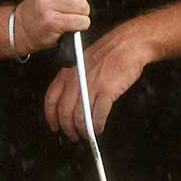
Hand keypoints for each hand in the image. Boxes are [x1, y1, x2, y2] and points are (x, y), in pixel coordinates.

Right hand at [13, 0, 92, 53]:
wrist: (23, 28)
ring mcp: (45, 3)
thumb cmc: (40, 7)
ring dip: (81, 14)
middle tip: (68, 6)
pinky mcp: (51, 21)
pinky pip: (81, 21)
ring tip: (68, 15)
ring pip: (83, 6)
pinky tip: (71, 25)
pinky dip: (81, 25)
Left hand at [45, 25, 156, 141]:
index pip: (51, 98)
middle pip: (64, 112)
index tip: (54, 126)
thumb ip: (75, 78)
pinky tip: (99, 129)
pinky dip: (97, 126)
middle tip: (73, 135)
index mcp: (68, 72)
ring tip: (87, 134)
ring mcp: (90, 87)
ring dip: (83, 130)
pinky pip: (97, 116)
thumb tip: (72, 99)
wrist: (129, 45)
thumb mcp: (84, 61)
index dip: (51, 116)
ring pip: (79, 117)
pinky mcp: (106, 92)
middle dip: (68, 128)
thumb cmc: (110, 52)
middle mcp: (76, 81)